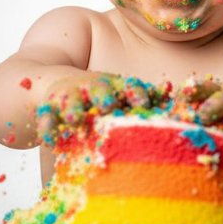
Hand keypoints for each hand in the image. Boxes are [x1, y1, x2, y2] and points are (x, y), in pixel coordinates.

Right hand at [36, 73, 165, 144]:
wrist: (56, 83)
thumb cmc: (100, 98)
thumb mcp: (122, 99)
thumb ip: (143, 109)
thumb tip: (175, 117)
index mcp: (116, 87)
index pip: (129, 87)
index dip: (136, 93)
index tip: (144, 102)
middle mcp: (94, 89)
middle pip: (100, 90)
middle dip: (104, 97)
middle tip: (107, 105)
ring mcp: (71, 95)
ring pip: (73, 102)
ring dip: (74, 110)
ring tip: (74, 120)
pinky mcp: (49, 106)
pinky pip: (46, 118)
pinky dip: (47, 128)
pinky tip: (49, 140)